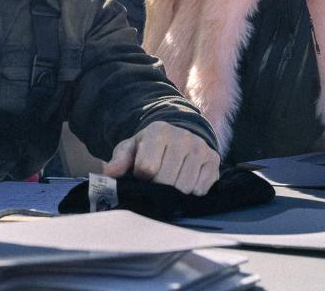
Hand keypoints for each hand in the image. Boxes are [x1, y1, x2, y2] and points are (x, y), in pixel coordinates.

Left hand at [104, 123, 219, 195]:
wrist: (180, 136)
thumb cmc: (151, 147)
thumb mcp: (131, 148)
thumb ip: (119, 160)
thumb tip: (110, 172)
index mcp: (159, 131)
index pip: (147, 168)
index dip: (141, 178)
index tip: (142, 175)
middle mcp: (182, 137)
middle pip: (167, 180)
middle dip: (158, 187)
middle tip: (156, 181)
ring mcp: (200, 148)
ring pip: (184, 187)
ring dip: (175, 192)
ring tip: (170, 181)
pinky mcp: (214, 160)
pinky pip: (200, 189)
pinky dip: (191, 192)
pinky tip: (185, 182)